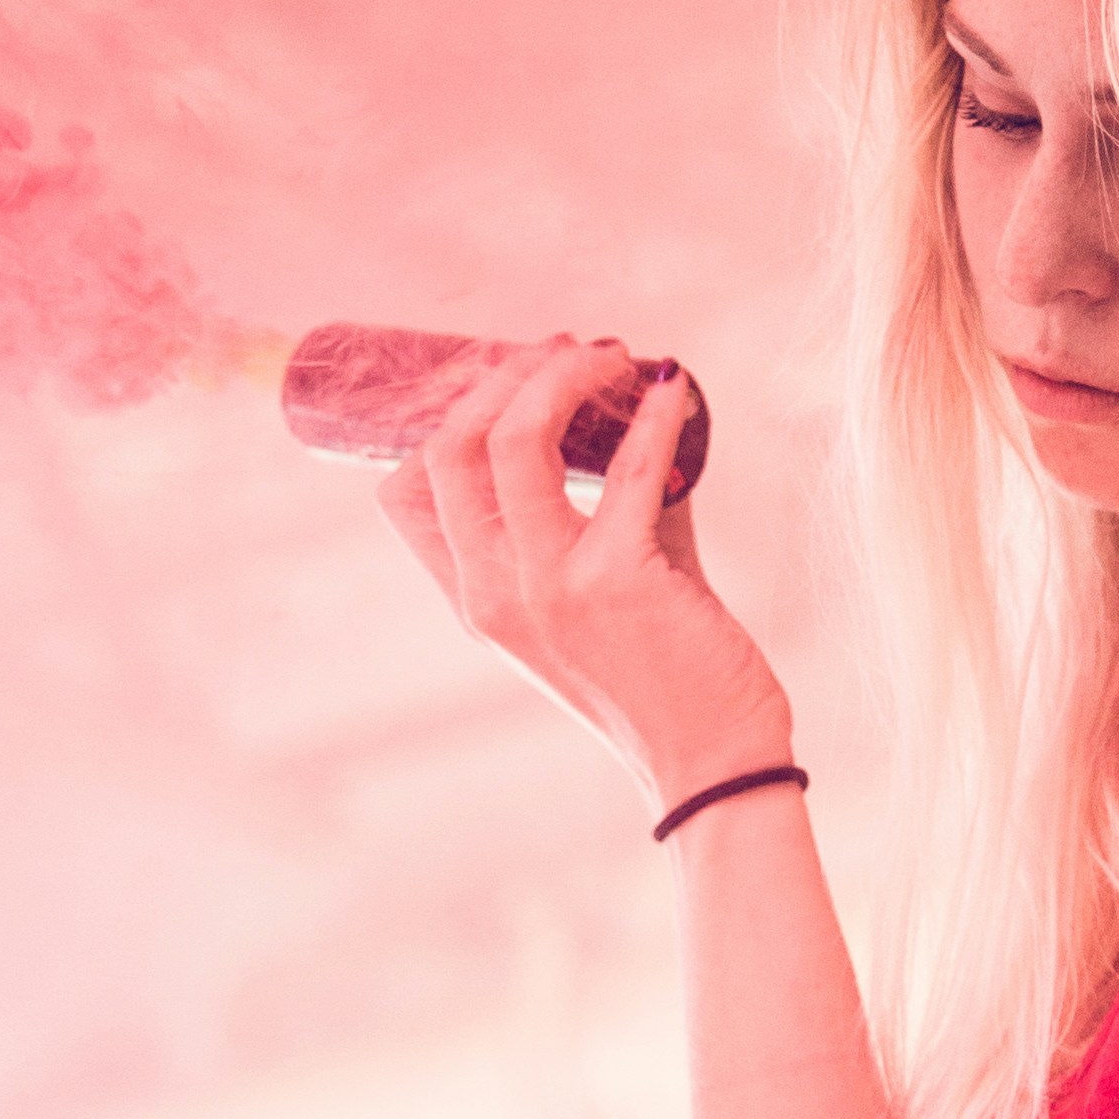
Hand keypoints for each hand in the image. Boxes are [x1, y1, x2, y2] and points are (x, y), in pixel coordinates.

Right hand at [375, 337, 792, 815]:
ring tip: (609, 356)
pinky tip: (672, 390)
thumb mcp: (602, 596)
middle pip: (449, 446)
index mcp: (476, 600)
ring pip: (512, 438)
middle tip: (563, 352)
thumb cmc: (665, 679)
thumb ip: (607, 515)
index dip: (442, 414)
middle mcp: (494, 592)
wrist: (714, 766)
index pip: (405, 491)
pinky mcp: (614, 580)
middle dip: (502, 375)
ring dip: (563, 377)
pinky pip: (624, 468)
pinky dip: (652, 415)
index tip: (502, 377)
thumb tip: (644, 414)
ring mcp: (546, 587)